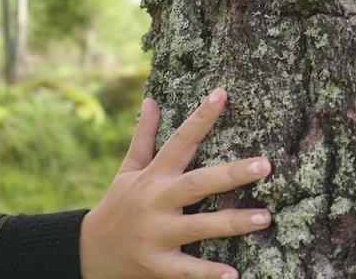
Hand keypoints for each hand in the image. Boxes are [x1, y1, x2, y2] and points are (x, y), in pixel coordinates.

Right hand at [80, 88, 272, 278]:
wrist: (90, 251)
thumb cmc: (118, 205)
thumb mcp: (127, 170)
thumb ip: (144, 137)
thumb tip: (151, 100)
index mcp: (152, 177)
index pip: (179, 141)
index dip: (200, 117)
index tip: (222, 95)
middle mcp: (155, 202)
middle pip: (196, 184)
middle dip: (230, 175)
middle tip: (265, 165)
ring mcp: (156, 235)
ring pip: (198, 227)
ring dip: (232, 222)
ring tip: (266, 217)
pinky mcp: (158, 265)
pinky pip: (187, 270)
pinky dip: (209, 274)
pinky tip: (234, 275)